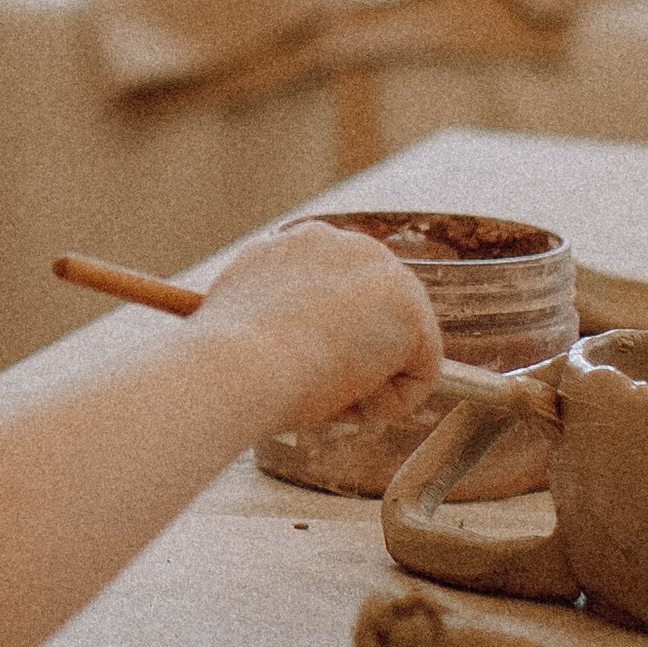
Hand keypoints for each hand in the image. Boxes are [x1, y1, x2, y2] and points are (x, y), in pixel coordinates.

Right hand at [192, 223, 440, 437]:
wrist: (235, 365)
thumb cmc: (225, 361)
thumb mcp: (243, 320)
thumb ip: (277, 315)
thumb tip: (287, 343)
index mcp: (301, 244)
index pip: (340, 293)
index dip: (328, 341)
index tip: (301, 373)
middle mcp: (345, 244)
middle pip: (379, 316)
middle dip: (358, 362)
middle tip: (317, 395)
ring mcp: (383, 271)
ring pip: (400, 347)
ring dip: (370, 384)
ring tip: (324, 397)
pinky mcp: (411, 310)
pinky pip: (422, 373)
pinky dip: (392, 403)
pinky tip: (350, 402)